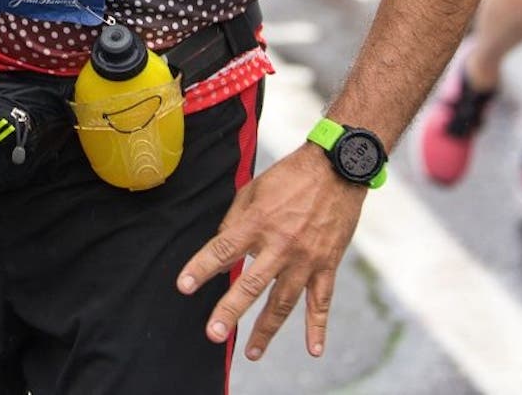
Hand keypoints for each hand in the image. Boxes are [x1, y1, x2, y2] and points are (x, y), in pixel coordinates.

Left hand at [177, 149, 365, 361]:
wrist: (337, 169)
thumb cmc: (289, 177)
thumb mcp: (252, 190)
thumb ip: (234, 221)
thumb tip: (221, 248)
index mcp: (256, 222)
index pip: (222, 250)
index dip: (201, 268)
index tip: (184, 287)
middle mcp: (280, 245)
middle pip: (251, 284)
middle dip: (230, 312)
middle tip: (214, 334)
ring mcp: (307, 259)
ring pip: (284, 302)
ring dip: (267, 330)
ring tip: (252, 352)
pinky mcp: (328, 265)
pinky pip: (322, 302)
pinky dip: (318, 328)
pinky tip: (313, 350)